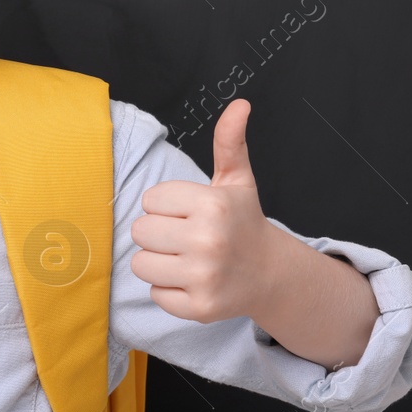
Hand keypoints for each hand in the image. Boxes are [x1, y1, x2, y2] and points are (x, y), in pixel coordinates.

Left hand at [128, 99, 288, 324]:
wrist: (272, 274)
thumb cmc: (243, 222)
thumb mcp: (236, 180)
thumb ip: (229, 141)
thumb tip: (240, 103)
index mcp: (212, 205)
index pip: (149, 200)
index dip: (166, 206)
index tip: (191, 213)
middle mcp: (209, 241)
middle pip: (140, 232)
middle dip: (158, 233)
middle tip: (187, 237)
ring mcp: (204, 277)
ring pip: (141, 264)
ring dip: (159, 261)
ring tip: (187, 259)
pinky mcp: (199, 308)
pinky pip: (155, 293)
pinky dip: (169, 289)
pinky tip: (193, 281)